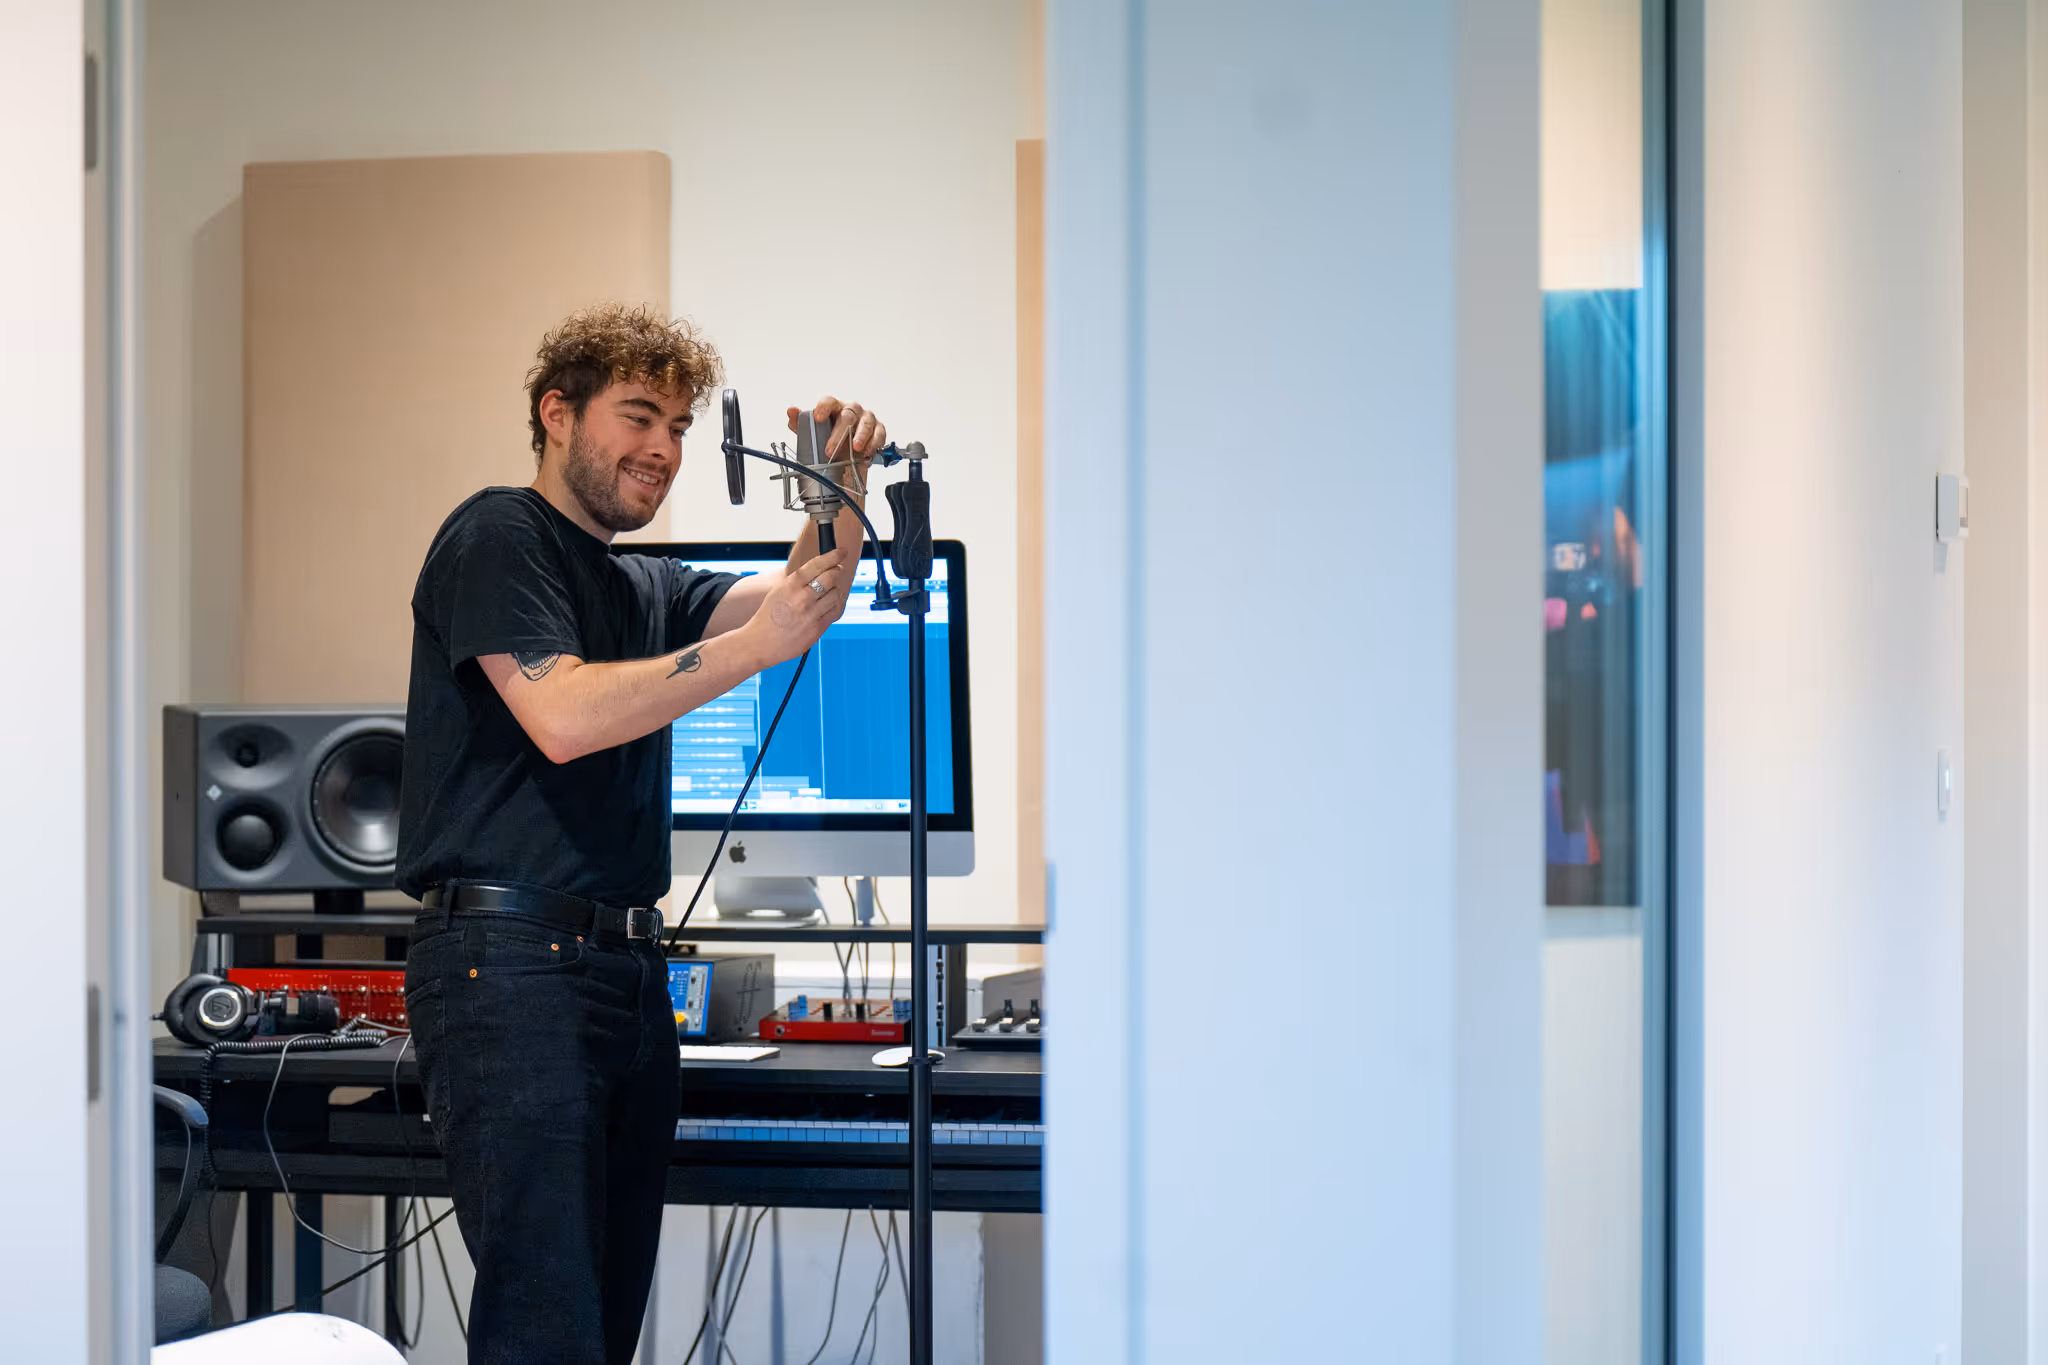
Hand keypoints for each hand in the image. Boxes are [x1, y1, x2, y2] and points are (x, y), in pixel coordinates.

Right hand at [738, 550, 848, 666]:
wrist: (760, 642)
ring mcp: (811, 613)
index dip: (833, 556)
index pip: (817, 564)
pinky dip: (835, 606)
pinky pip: (835, 612)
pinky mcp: (817, 628)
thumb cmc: (767, 618)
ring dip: (836, 591)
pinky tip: (830, 605)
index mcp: (790, 585)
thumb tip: (817, 572)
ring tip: (830, 591)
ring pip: (836, 594)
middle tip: (837, 571)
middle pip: (831, 577)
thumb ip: (797, 582)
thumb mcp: (778, 591)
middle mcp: (802, 597)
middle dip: (836, 572)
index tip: (841, 553)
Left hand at [786, 396, 887, 485]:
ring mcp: (866, 418)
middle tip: (830, 449)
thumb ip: (800, 422)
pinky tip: (867, 451)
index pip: (829, 401)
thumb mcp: (812, 432)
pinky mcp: (878, 429)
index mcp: (834, 407)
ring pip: (866, 422)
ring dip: (861, 436)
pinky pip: (879, 433)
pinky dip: (874, 442)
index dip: (823, 407)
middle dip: (839, 433)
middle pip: (847, 416)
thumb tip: (791, 411)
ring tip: (855, 448)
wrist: (847, 452)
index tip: (818, 417)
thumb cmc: (830, 437)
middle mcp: (851, 410)